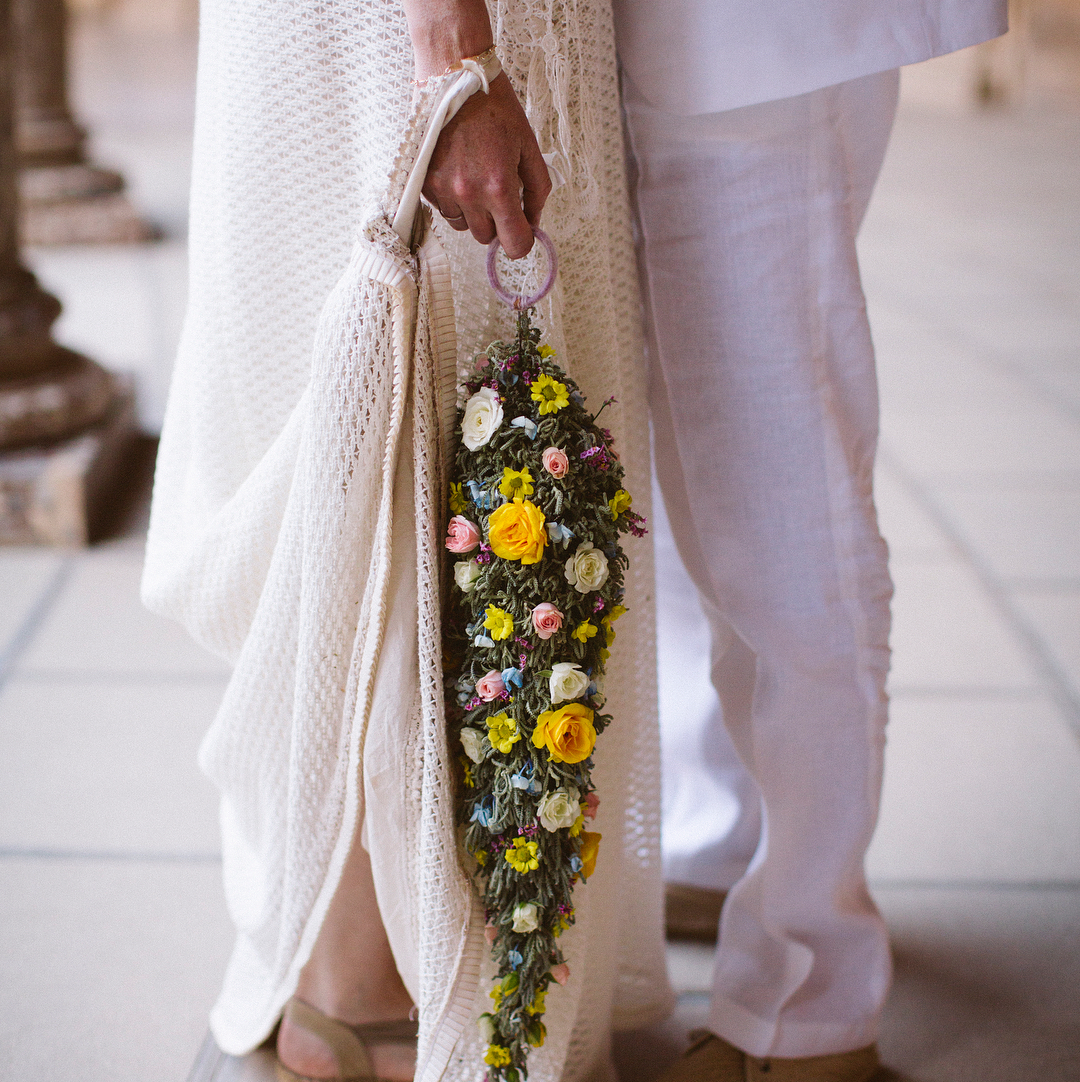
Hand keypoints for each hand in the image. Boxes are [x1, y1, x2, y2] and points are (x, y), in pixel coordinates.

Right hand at [422, 72, 550, 258]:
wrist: (454, 76)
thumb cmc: (495, 107)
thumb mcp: (528, 146)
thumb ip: (537, 190)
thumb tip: (534, 221)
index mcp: (499, 187)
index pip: (514, 244)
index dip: (522, 242)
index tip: (523, 230)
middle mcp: (469, 195)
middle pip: (486, 238)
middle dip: (497, 223)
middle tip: (499, 194)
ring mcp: (443, 191)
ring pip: (463, 227)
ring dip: (473, 213)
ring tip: (476, 179)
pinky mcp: (425, 184)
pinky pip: (444, 210)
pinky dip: (453, 200)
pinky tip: (458, 172)